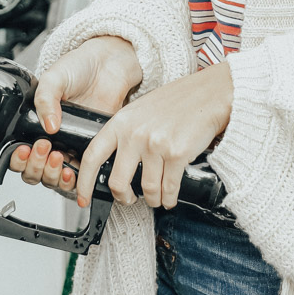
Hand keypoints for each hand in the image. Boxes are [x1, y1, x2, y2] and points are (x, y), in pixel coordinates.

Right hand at [8, 35, 141, 193]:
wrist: (109, 64)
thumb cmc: (80, 67)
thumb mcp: (54, 78)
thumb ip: (45, 99)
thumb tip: (48, 125)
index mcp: (35, 124)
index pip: (19, 154)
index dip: (19, 158)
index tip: (25, 148)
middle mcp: (51, 139)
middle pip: (35, 172)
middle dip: (36, 166)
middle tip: (44, 147)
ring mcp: (71, 147)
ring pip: (54, 179)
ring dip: (53, 175)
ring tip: (59, 157)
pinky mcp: (91, 150)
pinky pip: (80, 175)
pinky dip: (74, 179)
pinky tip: (74, 169)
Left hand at [74, 62, 232, 211]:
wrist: (210, 94)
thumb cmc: (179, 102)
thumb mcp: (141, 111)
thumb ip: (126, 132)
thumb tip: (116, 161)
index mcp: (121, 122)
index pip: (93, 156)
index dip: (84, 181)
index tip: (83, 197)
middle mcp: (135, 134)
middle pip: (117, 181)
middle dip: (123, 198)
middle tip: (129, 200)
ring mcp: (155, 145)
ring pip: (147, 189)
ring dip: (153, 200)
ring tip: (157, 198)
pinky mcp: (177, 154)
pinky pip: (168, 188)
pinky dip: (169, 199)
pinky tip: (170, 197)